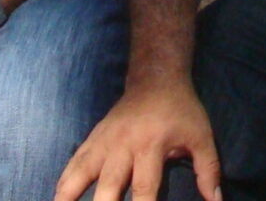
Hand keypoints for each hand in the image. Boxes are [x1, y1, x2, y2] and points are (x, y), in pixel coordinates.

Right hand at [55, 81, 220, 200]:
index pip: (145, 188)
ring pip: (81, 173)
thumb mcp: (201, 136)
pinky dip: (63, 182)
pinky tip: (57, 199)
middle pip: (109, 186)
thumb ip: (208, 169)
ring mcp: (104, 141)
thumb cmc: (181, 110)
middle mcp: (124, 145)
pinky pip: (73, 162)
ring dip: (69, 196)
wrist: (156, 78)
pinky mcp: (92, 138)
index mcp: (152, 145)